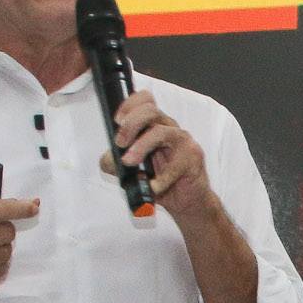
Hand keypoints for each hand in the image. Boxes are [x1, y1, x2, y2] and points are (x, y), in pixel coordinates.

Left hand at [106, 91, 217, 220]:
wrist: (186, 201)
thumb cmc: (161, 181)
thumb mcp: (130, 171)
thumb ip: (115, 162)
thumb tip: (110, 159)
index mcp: (154, 126)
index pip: (145, 100)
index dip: (129, 105)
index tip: (117, 120)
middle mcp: (169, 128)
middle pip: (150, 110)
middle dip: (130, 124)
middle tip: (120, 143)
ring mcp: (182, 141)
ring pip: (160, 131)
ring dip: (141, 146)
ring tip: (130, 162)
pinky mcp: (193, 157)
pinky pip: (175, 164)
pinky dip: (160, 179)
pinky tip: (153, 186)